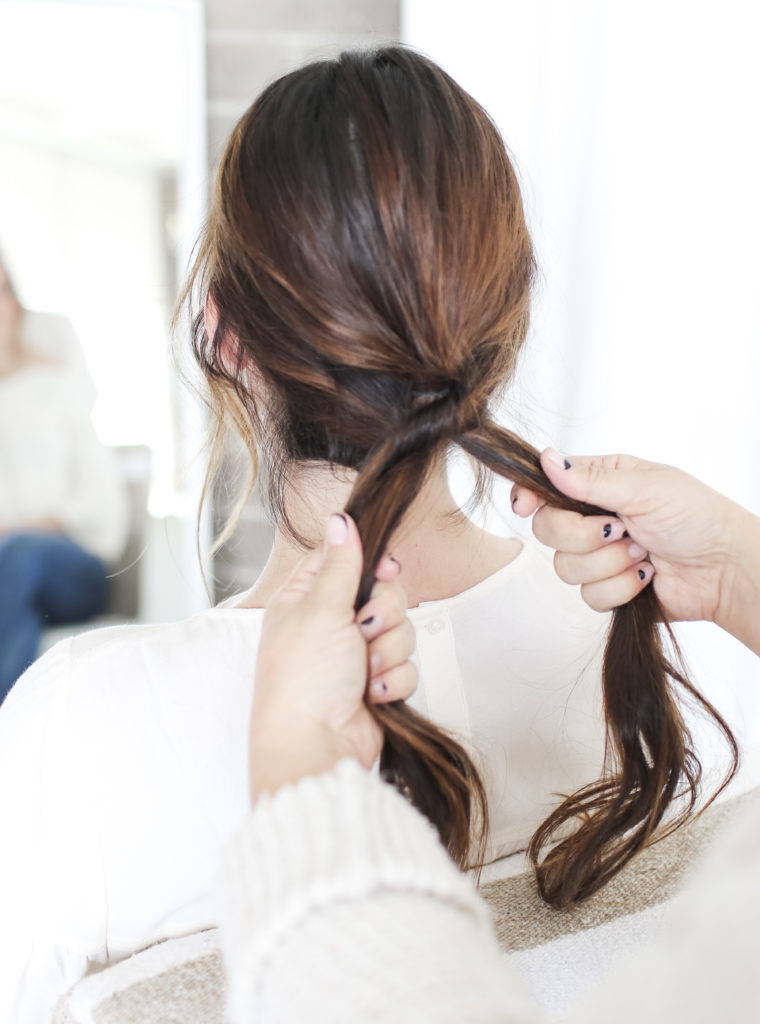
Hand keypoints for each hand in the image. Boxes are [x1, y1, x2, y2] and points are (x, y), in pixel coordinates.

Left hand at [249, 513, 416, 798]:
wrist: (316, 746)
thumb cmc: (304, 679)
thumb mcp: (320, 610)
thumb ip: (340, 564)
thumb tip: (338, 518)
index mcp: (306, 600)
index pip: (345, 562)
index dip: (370, 564)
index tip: (384, 570)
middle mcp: (330, 625)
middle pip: (383, 594)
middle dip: (384, 614)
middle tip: (366, 629)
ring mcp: (354, 656)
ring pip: (399, 630)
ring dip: (388, 651)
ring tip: (365, 672)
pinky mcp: (376, 685)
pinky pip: (404, 666)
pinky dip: (393, 681)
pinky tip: (373, 696)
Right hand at [511, 450, 759, 654]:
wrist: (725, 570)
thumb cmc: (696, 518)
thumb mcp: (645, 488)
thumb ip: (591, 479)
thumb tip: (546, 458)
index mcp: (600, 482)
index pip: (545, 484)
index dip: (528, 495)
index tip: (525, 506)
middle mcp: (593, 517)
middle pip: (547, 529)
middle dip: (583, 535)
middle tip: (620, 529)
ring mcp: (598, 555)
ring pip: (565, 567)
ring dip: (609, 563)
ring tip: (644, 553)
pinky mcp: (607, 589)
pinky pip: (588, 595)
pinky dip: (621, 588)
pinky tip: (647, 576)